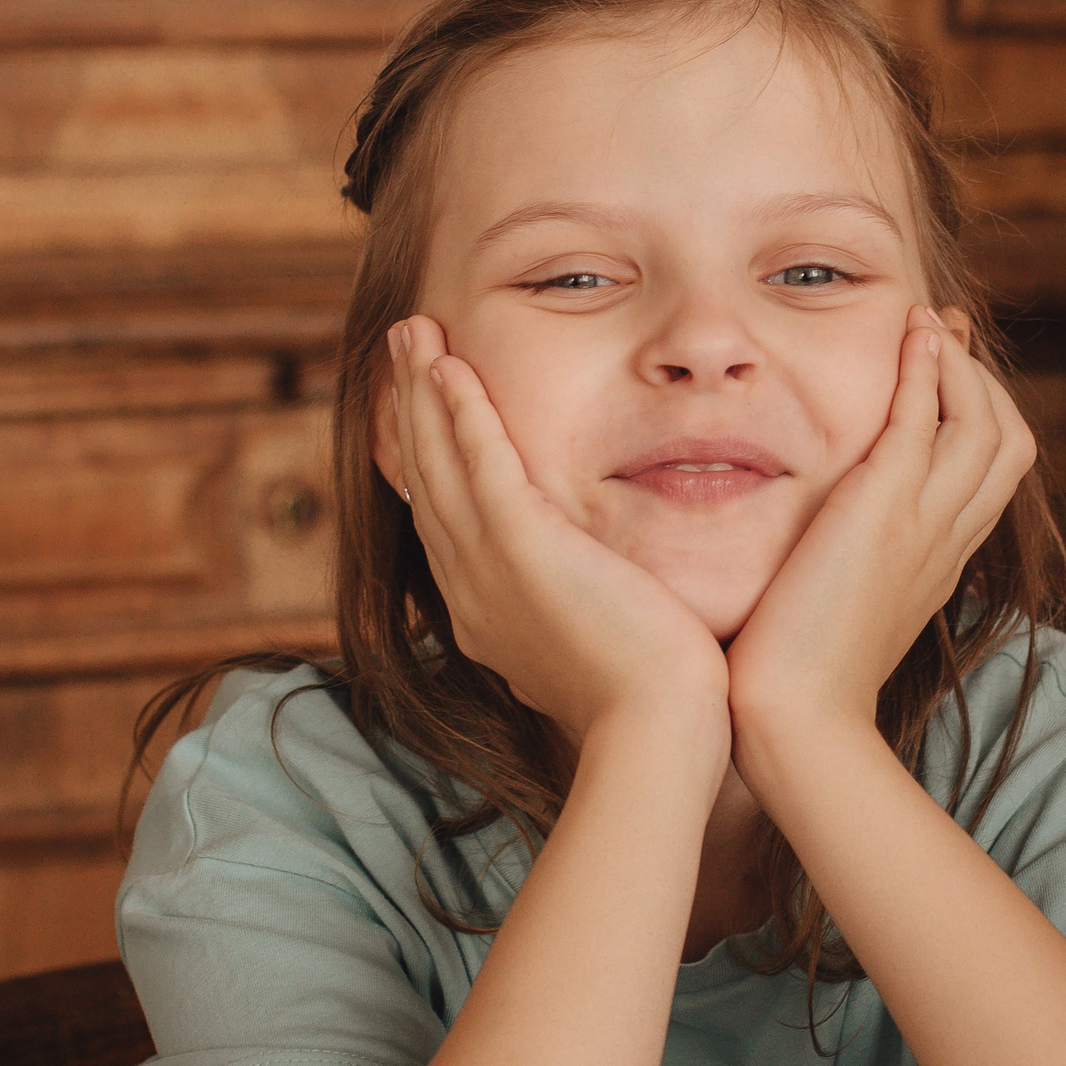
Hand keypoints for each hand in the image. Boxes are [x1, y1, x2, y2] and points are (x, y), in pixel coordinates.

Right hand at [388, 316, 730, 750]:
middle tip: (405, 346)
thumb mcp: (606, 646)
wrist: (660, 733)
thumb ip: (592, 609)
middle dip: (412, 410)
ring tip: (413, 332)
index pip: (446, 522)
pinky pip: (479, 465)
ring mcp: (488, 571)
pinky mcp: (521, 550)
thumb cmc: (656, 703)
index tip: (426, 411)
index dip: (432, 460)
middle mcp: (472, 592)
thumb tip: (609, 596)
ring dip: (422, 391)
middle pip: (427, 482)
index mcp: (491, 615)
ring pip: (439, 464)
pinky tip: (448, 366)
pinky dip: (461, 412)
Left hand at [725, 306, 1036, 750]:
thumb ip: (845, 574)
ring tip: (926, 325)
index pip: (989, 477)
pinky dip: (927, 369)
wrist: (798, 722)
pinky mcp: (885, 509)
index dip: (978, 421)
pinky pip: (924, 419)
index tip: (946, 381)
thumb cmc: (798, 685)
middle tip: (946, 338)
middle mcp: (947, 540)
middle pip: (1007, 441)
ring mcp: (925, 522)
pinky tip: (912, 332)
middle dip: (985, 381)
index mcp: (940, 565)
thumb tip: (815, 558)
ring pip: (982, 422)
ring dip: (959, 364)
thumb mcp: (839, 616)